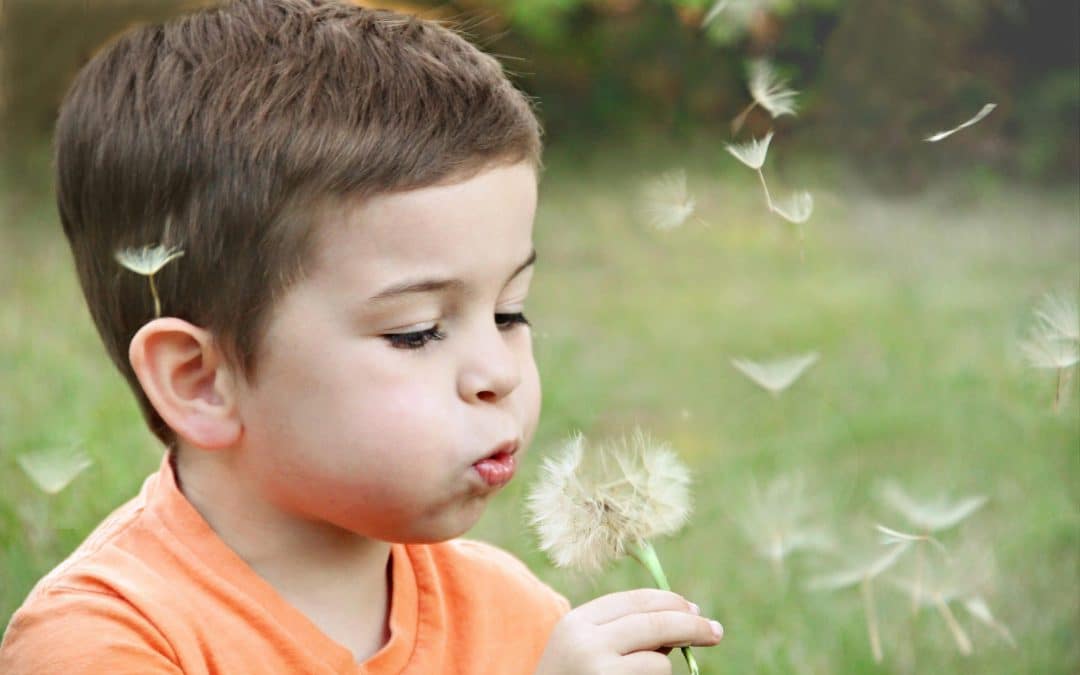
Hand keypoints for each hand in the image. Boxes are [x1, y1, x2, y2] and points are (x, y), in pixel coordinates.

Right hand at [534, 589, 723, 674]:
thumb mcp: (586, 647)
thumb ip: (624, 630)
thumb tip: (687, 616)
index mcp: (577, 622)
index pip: (635, 600)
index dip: (671, 602)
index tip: (695, 609)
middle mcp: (586, 643)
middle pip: (654, 623)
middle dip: (692, 624)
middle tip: (715, 631)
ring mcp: (600, 672)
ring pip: (659, 662)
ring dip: (662, 670)